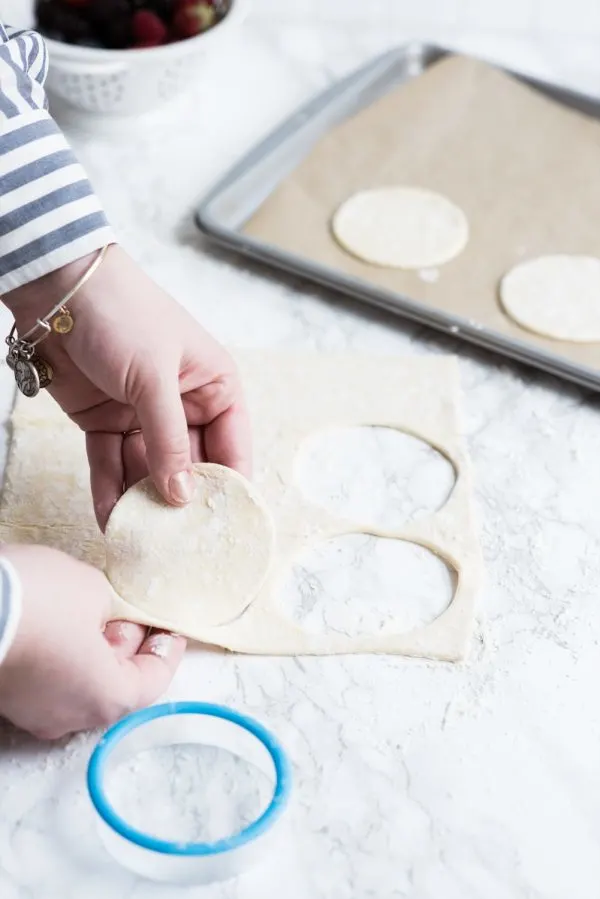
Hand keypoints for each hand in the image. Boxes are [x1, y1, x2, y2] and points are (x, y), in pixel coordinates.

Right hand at [0, 545, 185, 740]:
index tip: (169, 628)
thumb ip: (111, 606)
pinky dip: (63, 654)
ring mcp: (34, 711)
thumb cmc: (35, 601)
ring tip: (97, 610)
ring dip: (95, 649)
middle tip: (133, 612)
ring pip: (79, 683)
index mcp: (106, 698)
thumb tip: (104, 611)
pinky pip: (47, 679)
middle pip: (116, 684)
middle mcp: (70, 716)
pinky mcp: (7, 697)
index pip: (153, 681)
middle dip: (129, 645)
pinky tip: (61, 620)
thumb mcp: (92, 589)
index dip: (166, 649)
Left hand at [3, 246, 250, 528]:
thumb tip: (183, 496)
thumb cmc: (123, 314)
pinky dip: (110, 491)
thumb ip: (169, 440)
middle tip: (178, 545)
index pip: (232, 447)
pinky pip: (112, 464)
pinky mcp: (106, 423)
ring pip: (148, 472)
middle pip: (190, 467)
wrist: (57, 288)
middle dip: (181, 503)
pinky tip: (111, 521)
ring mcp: (144, 416)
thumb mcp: (154, 377)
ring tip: (142, 541)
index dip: (229, 488)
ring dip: (143, 504)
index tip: (223, 529)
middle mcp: (184, 406)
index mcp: (215, 387)